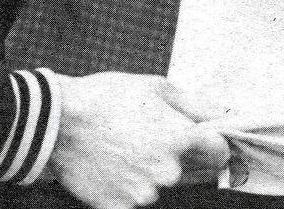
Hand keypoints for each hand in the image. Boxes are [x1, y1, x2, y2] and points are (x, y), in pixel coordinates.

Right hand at [45, 72, 229, 208]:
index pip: (220, 153)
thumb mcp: (155, 86)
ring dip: (156, 171)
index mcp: (180, 139)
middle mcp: (168, 172)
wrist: (58, 122)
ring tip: (128, 147)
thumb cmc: (107, 97)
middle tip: (156, 136)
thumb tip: (225, 113)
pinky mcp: (121, 207)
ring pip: (164, 185)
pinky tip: (114, 164)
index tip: (202, 136)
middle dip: (186, 156)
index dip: (213, 142)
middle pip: (196, 171)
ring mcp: (144, 194)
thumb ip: (195, 104)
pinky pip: (137, 198)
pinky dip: (130, 185)